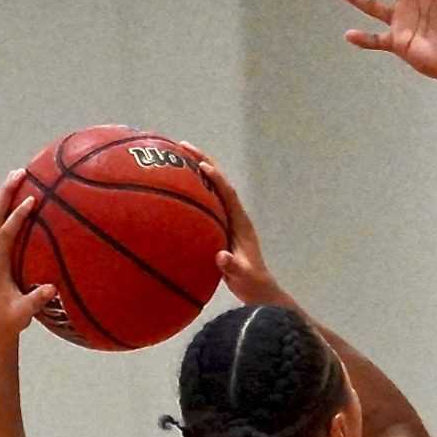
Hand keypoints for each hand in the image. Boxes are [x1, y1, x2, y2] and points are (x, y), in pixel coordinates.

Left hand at [0, 168, 59, 342]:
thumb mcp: (23, 313)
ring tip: (17, 176)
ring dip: (4, 197)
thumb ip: (35, 300)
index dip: (17, 217)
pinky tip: (19, 200)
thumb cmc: (10, 320)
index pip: (5, 234)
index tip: (31, 200)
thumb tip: (51, 288)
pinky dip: (6, 209)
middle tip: (19, 172)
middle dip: (5, 194)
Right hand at [180, 147, 286, 306]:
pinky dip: (194, 190)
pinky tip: (177, 187)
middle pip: (219, 183)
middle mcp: (236, 216)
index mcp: (241, 223)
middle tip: (183, 146)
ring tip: (177, 156)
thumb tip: (221, 256)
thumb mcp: (242, 276)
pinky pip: (206, 202)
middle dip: (203, 162)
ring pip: (212, 189)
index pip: (229, 195)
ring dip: (198, 171)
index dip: (217, 179)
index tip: (202, 165)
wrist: (259, 290)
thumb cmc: (251, 284)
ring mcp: (229, 221)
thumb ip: (232, 267)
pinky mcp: (221, 227)